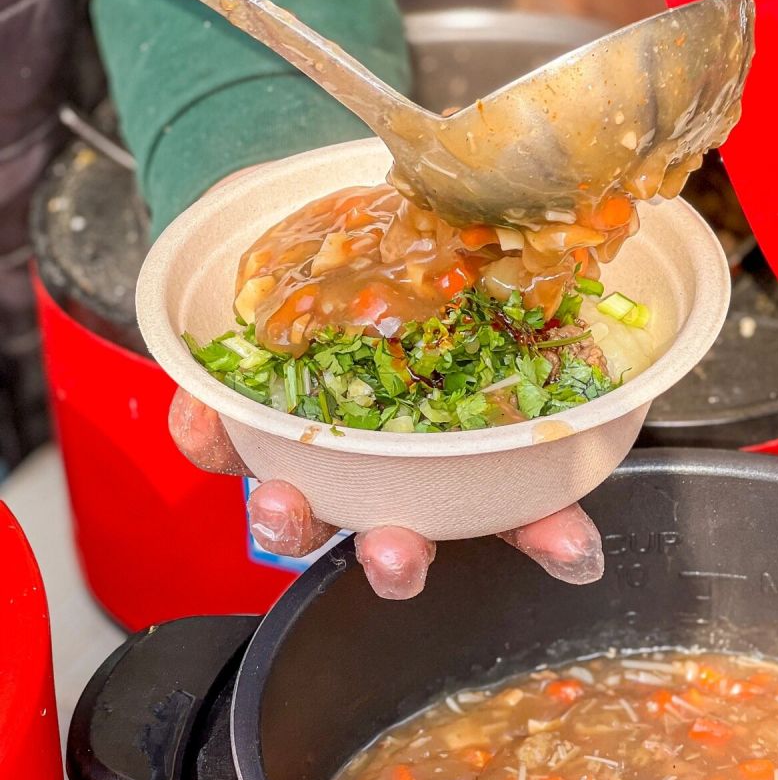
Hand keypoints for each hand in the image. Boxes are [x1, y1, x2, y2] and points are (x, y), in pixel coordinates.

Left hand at [166, 163, 604, 598]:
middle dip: (399, 562)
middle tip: (399, 551)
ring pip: (302, 519)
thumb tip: (560, 257)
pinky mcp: (241, 423)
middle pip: (398, 540)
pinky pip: (218, 445)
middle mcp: (387, 466)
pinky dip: (208, 432)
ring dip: (291, 523)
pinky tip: (204, 410)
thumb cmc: (403, 248)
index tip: (570, 549)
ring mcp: (313, 452)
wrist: (311, 218)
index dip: (546, 537)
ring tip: (283, 501)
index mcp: (455, 444)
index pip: (511, 508)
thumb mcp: (464, 253)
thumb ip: (506, 268)